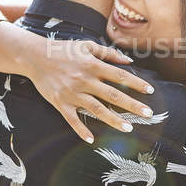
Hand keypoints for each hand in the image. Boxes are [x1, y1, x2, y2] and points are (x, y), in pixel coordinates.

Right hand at [25, 38, 154, 142]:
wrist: (35, 56)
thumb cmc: (63, 49)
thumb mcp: (87, 46)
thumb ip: (108, 53)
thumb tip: (128, 60)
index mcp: (93, 65)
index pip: (120, 76)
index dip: (136, 83)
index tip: (150, 91)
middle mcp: (85, 80)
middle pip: (113, 95)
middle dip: (132, 105)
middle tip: (148, 114)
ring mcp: (72, 93)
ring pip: (96, 109)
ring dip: (113, 120)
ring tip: (128, 128)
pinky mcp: (60, 102)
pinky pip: (72, 119)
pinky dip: (81, 130)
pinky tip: (91, 140)